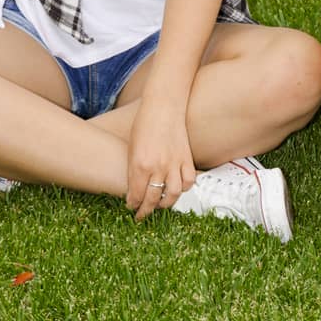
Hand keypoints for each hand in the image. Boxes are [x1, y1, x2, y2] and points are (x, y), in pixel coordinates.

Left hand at [125, 98, 195, 220]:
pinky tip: (177, 188)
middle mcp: (158, 167)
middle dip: (146, 210)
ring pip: (173, 195)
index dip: (133, 204)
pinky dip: (183, 188)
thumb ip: (133, 170)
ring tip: (160, 204)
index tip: (131, 206)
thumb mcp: (131, 148)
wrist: (163, 106)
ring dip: (166, 204)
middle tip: (142, 214)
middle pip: (153, 199)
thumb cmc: (143, 124)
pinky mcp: (187, 158)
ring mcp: (175, 163)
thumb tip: (134, 190)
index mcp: (140, 164)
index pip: (136, 195)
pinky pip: (188, 181)